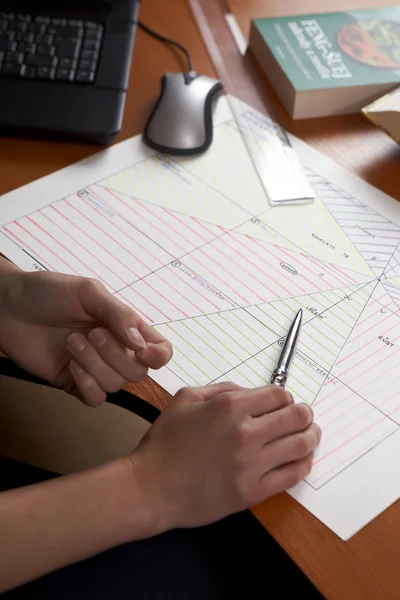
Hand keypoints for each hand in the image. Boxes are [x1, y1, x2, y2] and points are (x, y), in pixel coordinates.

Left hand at [0, 270, 171, 404]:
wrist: (9, 306)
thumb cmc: (49, 292)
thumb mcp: (89, 292)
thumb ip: (120, 315)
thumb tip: (142, 344)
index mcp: (125, 327)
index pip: (159, 349)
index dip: (159, 356)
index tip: (143, 351)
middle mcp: (114, 350)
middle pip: (139, 372)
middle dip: (116, 355)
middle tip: (91, 333)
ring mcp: (95, 368)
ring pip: (116, 385)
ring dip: (95, 365)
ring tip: (72, 342)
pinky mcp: (74, 382)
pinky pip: (95, 398)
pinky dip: (87, 384)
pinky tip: (72, 367)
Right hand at [130, 383, 320, 531]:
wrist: (152, 487)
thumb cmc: (165, 442)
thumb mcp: (185, 399)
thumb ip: (221, 389)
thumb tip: (249, 392)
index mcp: (230, 407)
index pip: (279, 395)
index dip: (287, 397)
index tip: (286, 402)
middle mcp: (246, 433)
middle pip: (296, 417)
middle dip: (305, 414)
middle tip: (305, 417)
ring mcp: (252, 465)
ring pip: (300, 446)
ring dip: (311, 437)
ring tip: (311, 435)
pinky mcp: (253, 492)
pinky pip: (291, 476)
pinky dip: (303, 465)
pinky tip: (303, 460)